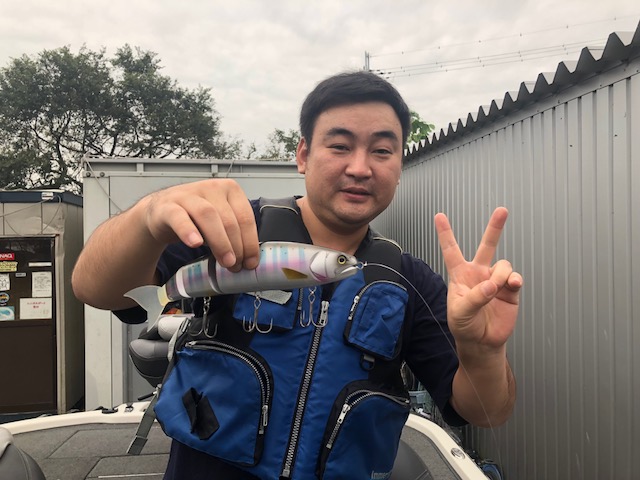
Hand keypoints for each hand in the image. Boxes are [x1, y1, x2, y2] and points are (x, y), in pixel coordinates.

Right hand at [143, 179, 259, 270]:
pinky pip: (179, 217)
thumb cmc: (195, 218)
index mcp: (230, 190)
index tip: (250, 262)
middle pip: (229, 218)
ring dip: (219, 241)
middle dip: (236, 246)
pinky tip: (195, 244)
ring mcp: (188, 195)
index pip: (245, 216)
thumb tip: (248, 260)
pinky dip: (188, 231)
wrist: (161, 212)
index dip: (250, 242)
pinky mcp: (167, 206)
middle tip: (236, 265)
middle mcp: (211, 188)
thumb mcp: (220, 223)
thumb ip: (234, 235)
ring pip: (208, 215)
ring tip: (225, 261)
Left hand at [435, 207, 521, 349]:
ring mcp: (495, 280)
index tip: (439, 215)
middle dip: (495, 227)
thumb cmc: (464, 325)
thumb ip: (474, 298)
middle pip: (487, 246)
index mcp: (460, 274)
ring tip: (495, 290)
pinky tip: (511, 285)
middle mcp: (478, 273)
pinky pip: (515, 278)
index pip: (451, 250)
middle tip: (502, 210)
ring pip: (503, 265)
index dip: (445, 233)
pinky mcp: (510, 290)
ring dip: (500, 276)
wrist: (481, 341)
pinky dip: (514, 280)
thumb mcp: (460, 313)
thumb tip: (492, 285)